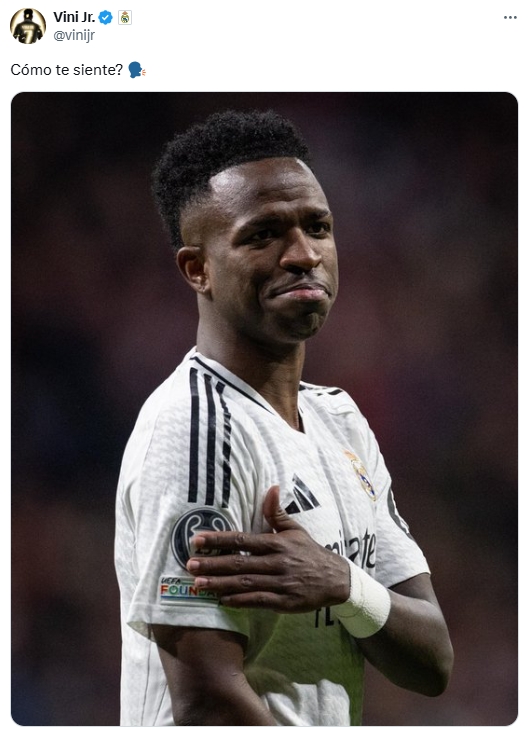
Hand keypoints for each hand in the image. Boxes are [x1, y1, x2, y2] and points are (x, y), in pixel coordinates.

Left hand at [186, 486, 349, 612]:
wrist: (336, 579)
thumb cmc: (309, 552)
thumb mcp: (295, 530)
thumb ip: (276, 513)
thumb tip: (271, 487)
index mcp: (276, 543)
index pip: (242, 540)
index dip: (218, 540)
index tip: (197, 540)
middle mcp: (276, 562)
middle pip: (239, 563)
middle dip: (213, 564)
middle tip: (189, 564)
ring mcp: (280, 583)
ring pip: (245, 583)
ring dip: (219, 584)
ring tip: (198, 584)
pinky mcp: (284, 602)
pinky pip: (257, 601)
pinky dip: (239, 601)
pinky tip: (221, 600)